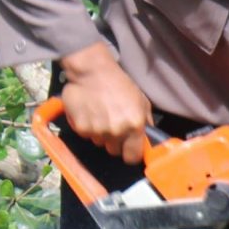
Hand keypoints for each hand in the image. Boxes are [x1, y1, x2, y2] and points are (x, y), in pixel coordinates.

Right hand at [58, 42, 152, 164]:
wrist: (92, 71)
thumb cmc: (119, 84)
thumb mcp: (141, 100)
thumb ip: (146, 122)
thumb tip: (148, 139)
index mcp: (134, 126)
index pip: (132, 157)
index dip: (131, 154)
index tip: (129, 149)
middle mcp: (116, 131)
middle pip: (114, 151)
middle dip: (115, 142)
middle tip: (113, 125)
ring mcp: (97, 131)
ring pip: (100, 143)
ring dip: (101, 134)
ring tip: (101, 115)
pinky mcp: (80, 128)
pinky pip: (86, 135)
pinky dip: (87, 127)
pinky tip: (90, 112)